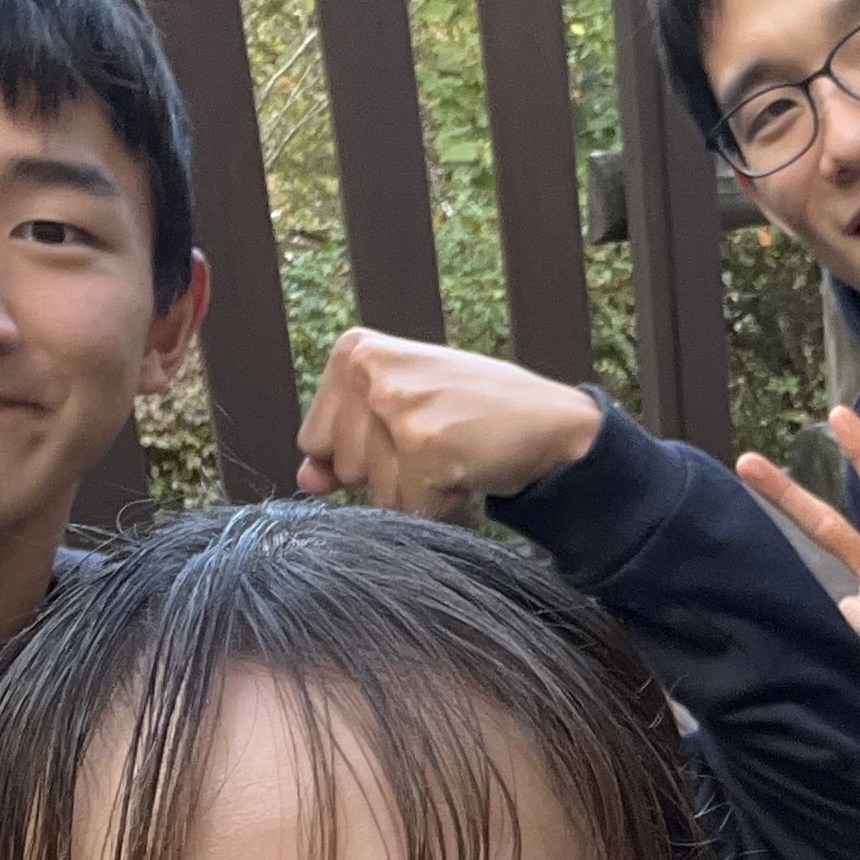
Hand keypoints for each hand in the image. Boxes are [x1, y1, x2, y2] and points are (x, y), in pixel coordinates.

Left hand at [294, 326, 603, 517]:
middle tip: (436, 441)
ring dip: (416, 490)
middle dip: (388, 473)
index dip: (362, 452)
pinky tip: (466, 469)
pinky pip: (409, 508)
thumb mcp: (403, 408)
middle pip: (342, 468)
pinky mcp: (423, 445)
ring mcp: (396, 406)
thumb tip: (306, 480)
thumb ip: (347, 440)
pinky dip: (440, 504)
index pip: (315, 438)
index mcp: (355, 351)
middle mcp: (369, 370)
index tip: (408, 429)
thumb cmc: (479, 411)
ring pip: (375, 492)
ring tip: (453, 452)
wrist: (553, 422)